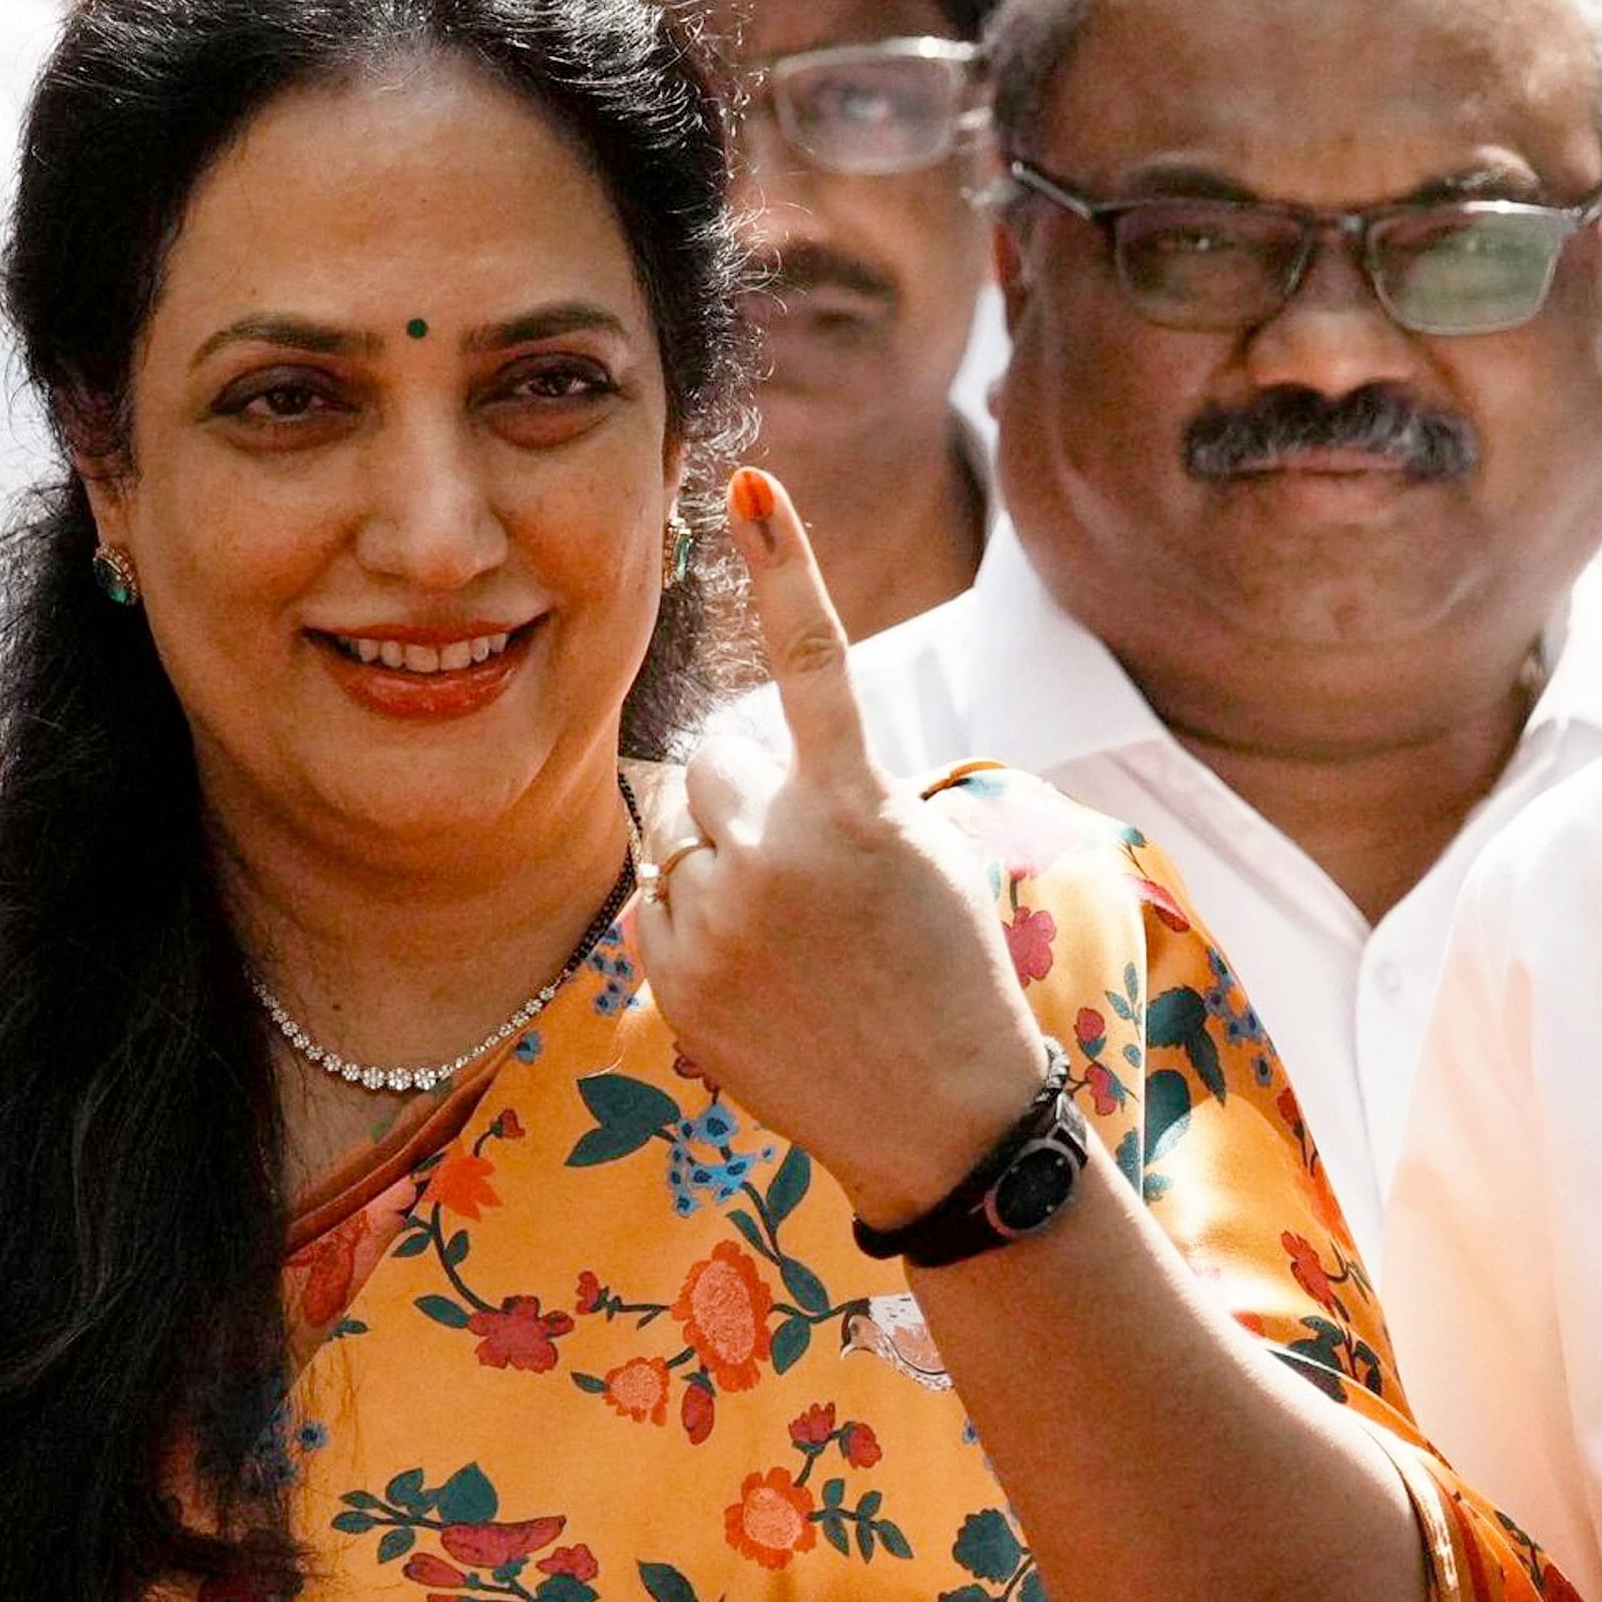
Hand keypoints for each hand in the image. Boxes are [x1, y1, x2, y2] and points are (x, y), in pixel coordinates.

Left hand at [637, 469, 1046, 1226]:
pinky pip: (653, 904)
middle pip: (715, 763)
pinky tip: (757, 972)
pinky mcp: (677, 981)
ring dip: (720, 863)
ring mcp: (719, 922)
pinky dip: (692, 921)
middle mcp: (779, 855)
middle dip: (749, 797)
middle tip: (811, 869)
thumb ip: (836, 790)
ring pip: (679, 836)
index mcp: (859, 809)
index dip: (786, 565)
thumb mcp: (923, 851)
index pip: (815, 660)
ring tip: (793, 937)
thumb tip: (725, 769)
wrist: (941, 1118)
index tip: (751, 484)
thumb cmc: (947, 970)